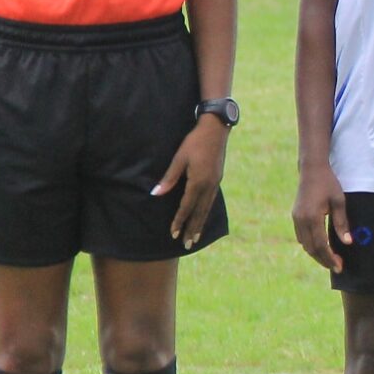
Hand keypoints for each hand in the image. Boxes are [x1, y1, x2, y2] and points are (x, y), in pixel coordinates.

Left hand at [153, 116, 228, 247]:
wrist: (216, 129)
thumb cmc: (194, 142)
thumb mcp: (179, 159)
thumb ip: (169, 178)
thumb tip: (156, 194)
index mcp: (198, 181)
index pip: (186, 207)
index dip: (179, 221)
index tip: (174, 234)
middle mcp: (209, 186)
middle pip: (199, 212)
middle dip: (193, 229)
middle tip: (188, 245)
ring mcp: (215, 183)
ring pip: (207, 208)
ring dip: (201, 224)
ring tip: (196, 237)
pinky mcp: (217, 179)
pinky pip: (211, 201)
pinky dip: (206, 212)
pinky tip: (203, 217)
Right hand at [292, 161, 350, 271]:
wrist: (311, 170)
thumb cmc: (328, 184)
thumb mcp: (339, 201)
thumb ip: (342, 223)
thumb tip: (348, 242)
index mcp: (312, 217)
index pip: (321, 245)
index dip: (330, 258)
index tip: (339, 266)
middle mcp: (301, 220)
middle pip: (311, 248)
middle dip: (324, 260)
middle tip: (337, 267)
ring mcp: (296, 219)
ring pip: (305, 244)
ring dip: (317, 254)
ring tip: (331, 260)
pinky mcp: (295, 216)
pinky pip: (302, 237)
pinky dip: (311, 245)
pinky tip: (321, 248)